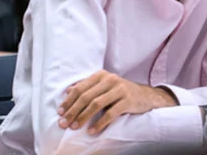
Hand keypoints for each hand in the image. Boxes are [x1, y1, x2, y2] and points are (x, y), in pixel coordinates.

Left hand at [57, 70, 177, 133]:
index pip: (80, 88)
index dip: (68, 101)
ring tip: (75, 127)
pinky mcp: (128, 100)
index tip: (60, 112)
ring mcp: (120, 89)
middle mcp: (110, 79)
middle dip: (73, 111)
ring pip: (96, 104)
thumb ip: (88, 87)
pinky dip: (99, 123)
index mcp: (101, 75)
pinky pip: (111, 113)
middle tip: (64, 123)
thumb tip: (68, 91)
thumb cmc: (120, 92)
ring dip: (83, 117)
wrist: (146, 96)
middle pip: (86, 97)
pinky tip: (92, 130)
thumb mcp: (104, 86)